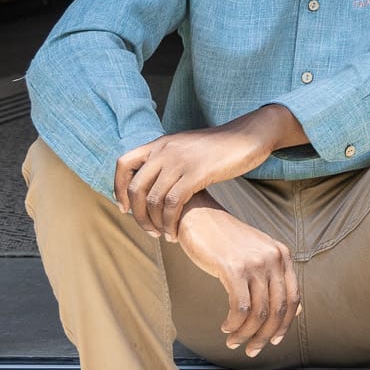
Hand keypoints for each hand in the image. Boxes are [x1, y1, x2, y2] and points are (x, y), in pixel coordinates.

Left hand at [115, 107, 295, 240]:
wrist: (251, 135)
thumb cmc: (223, 146)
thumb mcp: (188, 146)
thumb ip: (169, 158)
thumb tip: (156, 180)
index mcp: (161, 143)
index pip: (123, 164)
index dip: (118, 189)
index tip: (125, 208)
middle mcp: (165, 150)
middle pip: (135, 188)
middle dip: (137, 214)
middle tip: (147, 229)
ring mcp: (180, 161)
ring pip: (153, 199)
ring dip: (153, 223)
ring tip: (163, 235)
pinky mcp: (196, 174)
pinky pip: (172, 204)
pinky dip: (169, 223)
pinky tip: (175, 232)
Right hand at [176, 204, 299, 356]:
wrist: (199, 218)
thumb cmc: (225, 242)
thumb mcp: (257, 256)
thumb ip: (274, 278)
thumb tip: (295, 310)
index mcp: (282, 256)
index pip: (293, 299)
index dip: (285, 324)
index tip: (274, 341)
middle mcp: (273, 258)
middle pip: (277, 309)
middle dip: (265, 335)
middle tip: (250, 350)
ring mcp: (255, 262)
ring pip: (258, 312)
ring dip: (245, 333)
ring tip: (233, 341)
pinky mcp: (233, 268)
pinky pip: (239, 307)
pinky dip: (233, 323)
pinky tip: (225, 327)